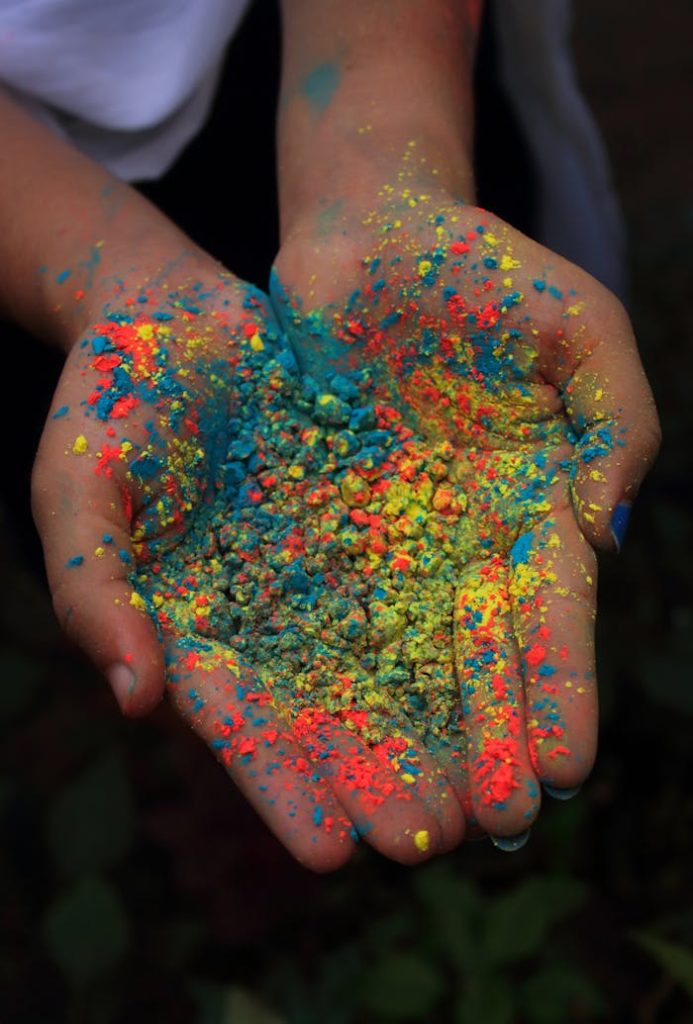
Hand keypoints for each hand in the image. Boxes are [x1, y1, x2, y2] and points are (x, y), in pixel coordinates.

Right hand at [32, 258, 464, 867]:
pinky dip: (473, 639)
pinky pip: (434, 581)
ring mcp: (335, 570)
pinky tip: (513, 689)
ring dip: (442, 732)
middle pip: (330, 715)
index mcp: (195, 628)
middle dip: (378, 780)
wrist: (181, 319)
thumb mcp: (77, 485)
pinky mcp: (388, 517)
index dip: (281, 787)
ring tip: (490, 802)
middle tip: (427, 842)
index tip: (328, 851)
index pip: (239, 726)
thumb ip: (94, 587)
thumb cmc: (115, 401)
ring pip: (396, 665)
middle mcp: (274, 616)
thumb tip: (132, 697)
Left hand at [272, 183, 659, 841]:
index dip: (561, 688)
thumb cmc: (485, 273)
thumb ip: (618, 420)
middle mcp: (460, 540)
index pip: (554, 615)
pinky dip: (320, 668)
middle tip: (488, 825)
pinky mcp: (312, 519)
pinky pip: (312, 600)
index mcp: (535, 505)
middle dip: (486, 739)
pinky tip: (319, 737)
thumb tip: (602, 529)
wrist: (371, 236)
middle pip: (475, 658)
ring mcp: (385, 536)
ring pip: (395, 650)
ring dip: (405, 731)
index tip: (564, 766)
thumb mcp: (582, 327)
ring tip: (408, 814)